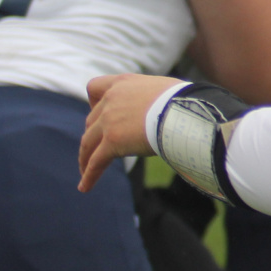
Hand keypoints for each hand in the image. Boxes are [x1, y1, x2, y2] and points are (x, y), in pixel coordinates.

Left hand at [78, 73, 184, 192]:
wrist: (184, 109)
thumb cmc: (185, 101)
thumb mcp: (163, 90)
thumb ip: (152, 98)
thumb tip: (165, 110)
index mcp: (123, 83)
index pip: (95, 87)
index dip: (94, 102)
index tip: (98, 112)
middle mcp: (112, 99)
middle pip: (92, 120)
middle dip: (94, 135)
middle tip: (98, 148)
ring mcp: (109, 120)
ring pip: (88, 143)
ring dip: (85, 158)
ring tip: (85, 171)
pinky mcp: (112, 141)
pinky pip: (96, 162)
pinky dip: (90, 175)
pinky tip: (85, 187)